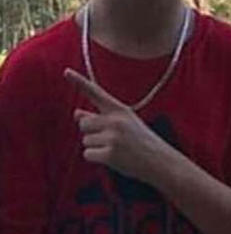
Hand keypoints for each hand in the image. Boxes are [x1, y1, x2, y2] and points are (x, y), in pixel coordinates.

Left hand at [65, 68, 169, 182]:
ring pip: (85, 140)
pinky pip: (88, 154)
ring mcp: (113, 138)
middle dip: (91, 132)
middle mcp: (116, 121)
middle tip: (112, 140)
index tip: (66, 71)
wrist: (161, 161)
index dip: (80, 82)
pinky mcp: (109, 154)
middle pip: (83, 123)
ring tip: (116, 149)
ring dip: (96, 147)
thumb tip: (76, 113)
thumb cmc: (143, 142)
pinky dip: (97, 158)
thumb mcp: (126, 124)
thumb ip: (101, 117)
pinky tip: (114, 158)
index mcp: (121, 110)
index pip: (97, 93)